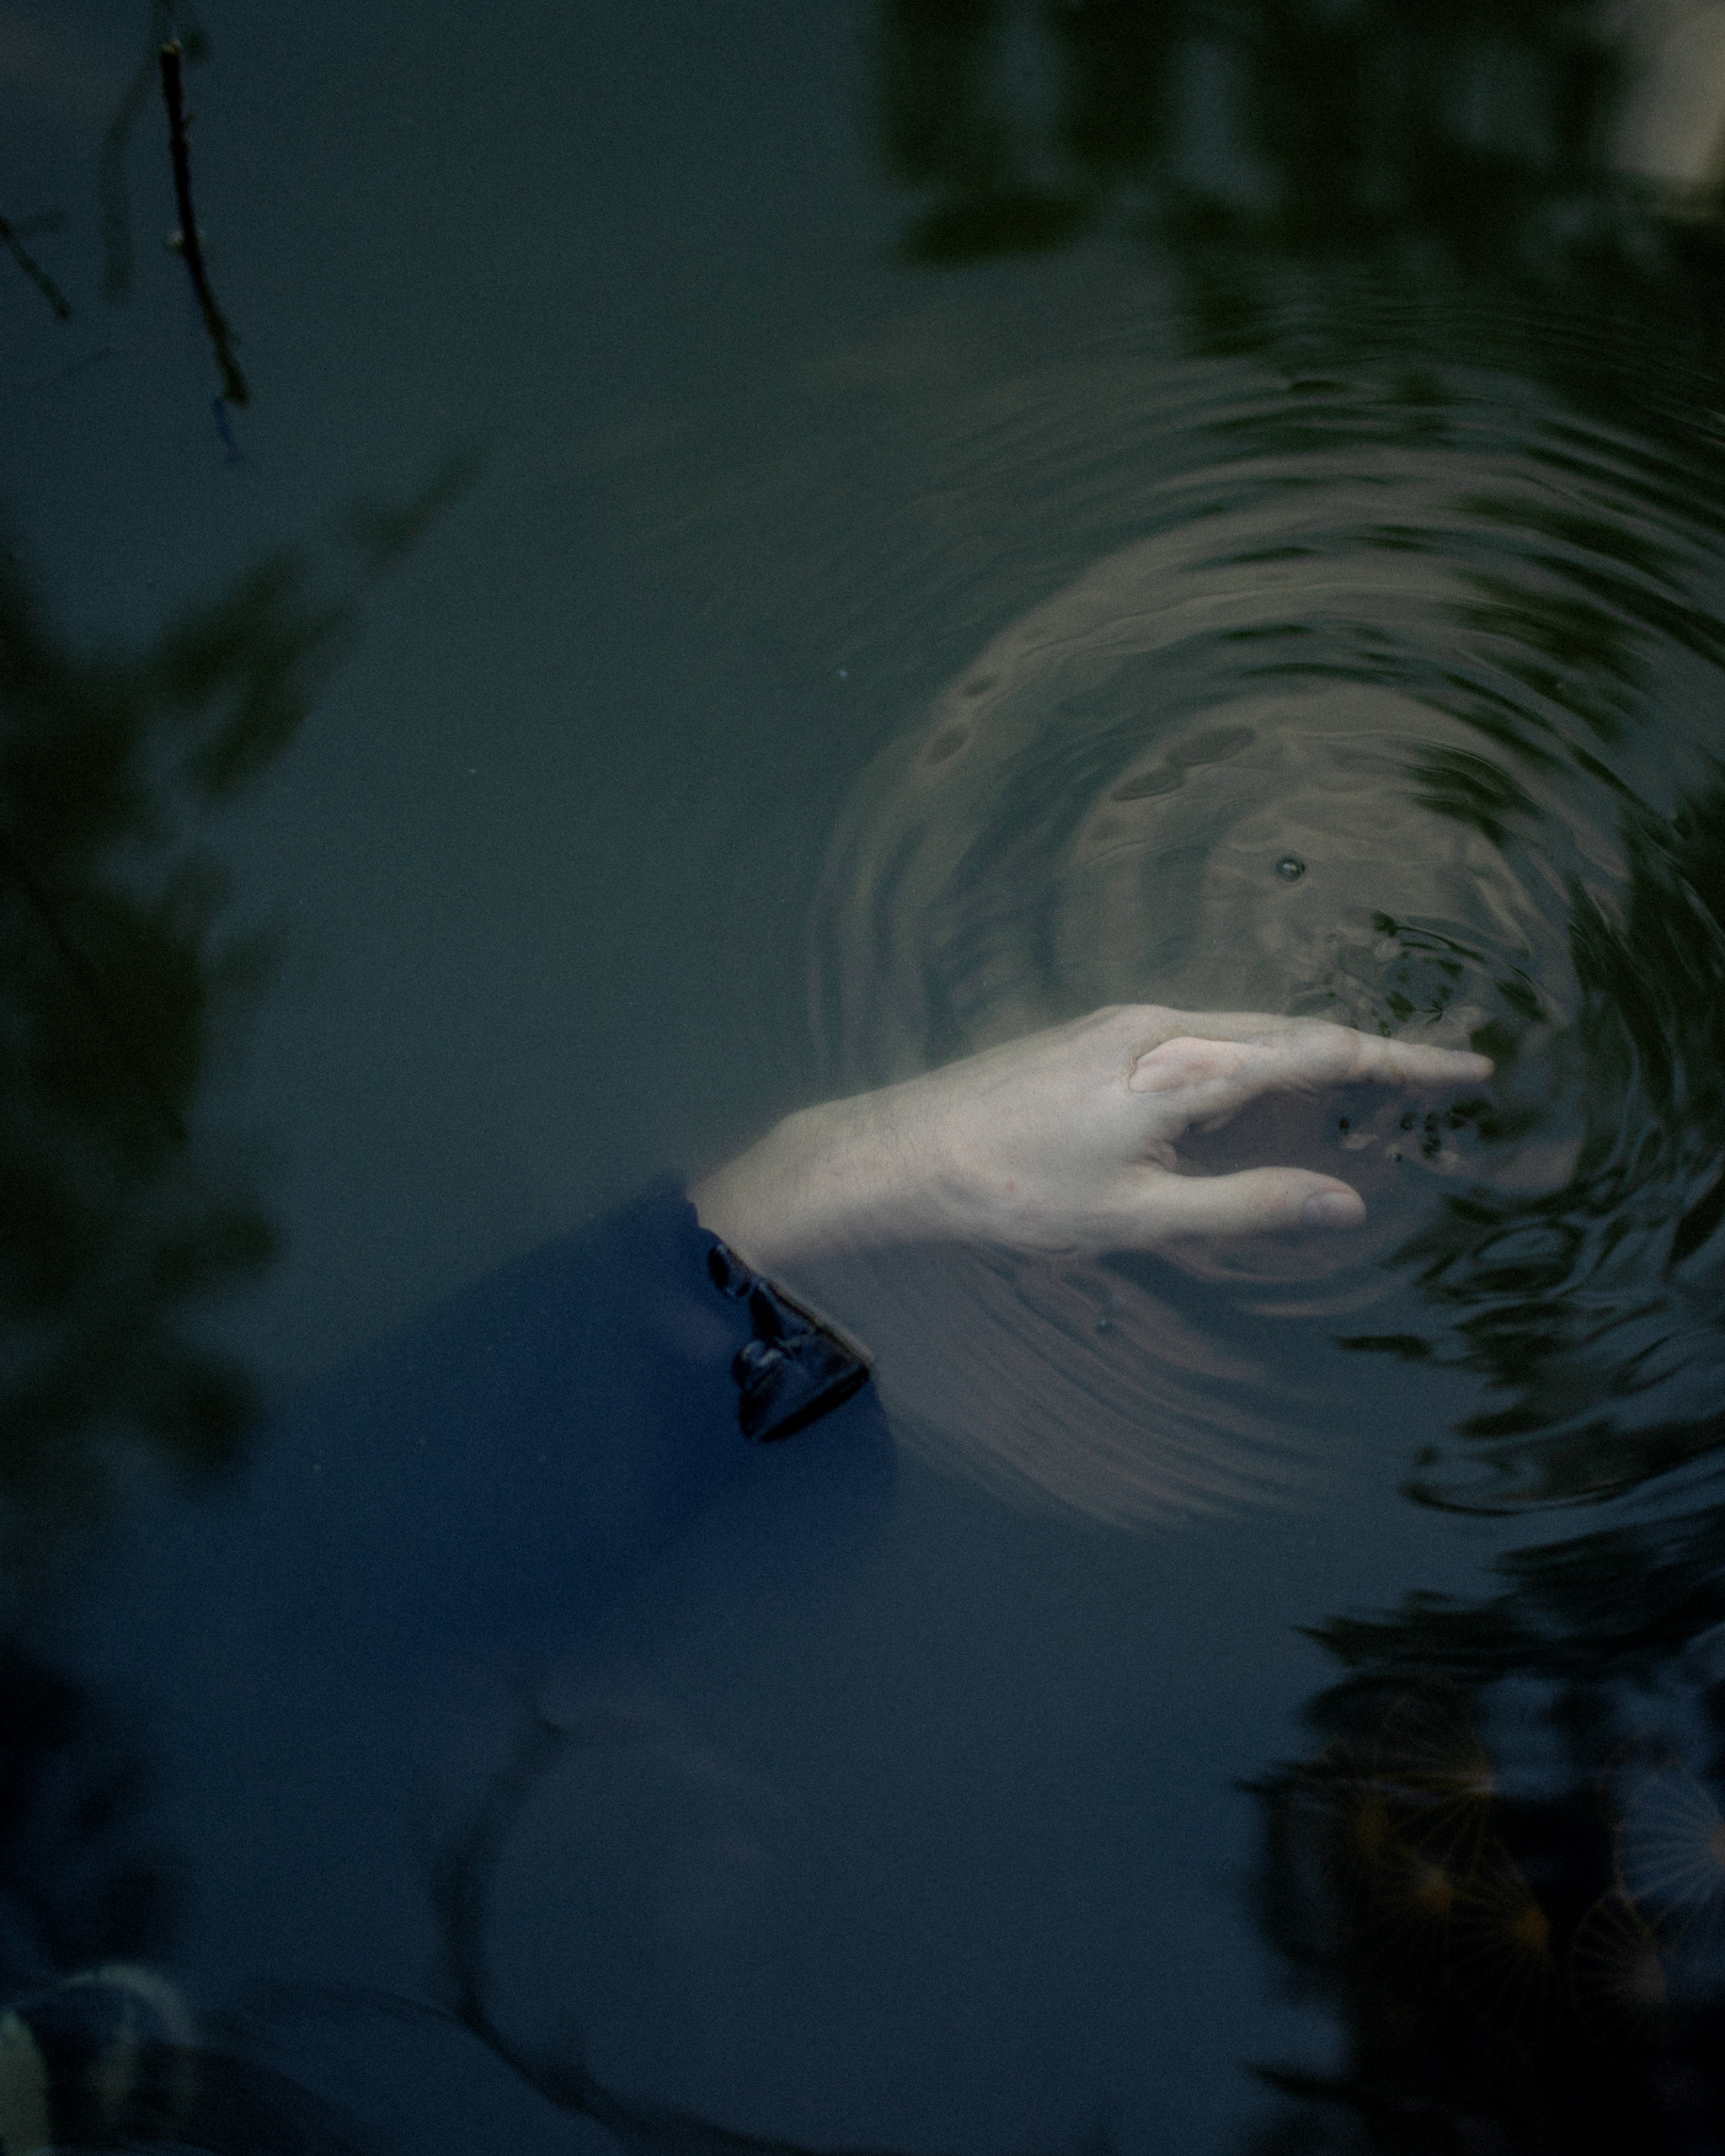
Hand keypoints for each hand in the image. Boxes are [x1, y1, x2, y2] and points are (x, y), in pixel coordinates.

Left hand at [690, 1005, 1492, 1273]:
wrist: (906, 1149)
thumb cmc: (1018, 1192)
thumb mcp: (1140, 1216)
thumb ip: (1247, 1203)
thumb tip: (1345, 1200)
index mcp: (1185, 1066)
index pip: (1321, 1052)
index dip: (1401, 1060)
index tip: (1470, 1067)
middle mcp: (1162, 1025)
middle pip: (1290, 1031)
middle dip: (1367, 1055)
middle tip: (1433, 1083)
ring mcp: (1124, 1022)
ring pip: (1243, 1031)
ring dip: (1307, 1056)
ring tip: (1359, 1092)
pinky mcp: (1095, 1032)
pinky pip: (1200, 1035)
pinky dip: (1251, 1059)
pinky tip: (1251, 1094)